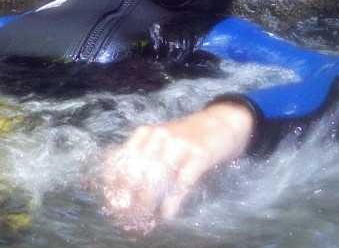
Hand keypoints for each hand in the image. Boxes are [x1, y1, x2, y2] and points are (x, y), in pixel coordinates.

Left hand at [102, 101, 253, 228]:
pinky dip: (173, 202)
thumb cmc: (188, 136)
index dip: (115, 185)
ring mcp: (180, 144)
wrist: (222, 121)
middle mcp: (160, 136)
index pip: (122, 160)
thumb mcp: (161, 140)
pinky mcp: (199, 155)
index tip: (115, 203)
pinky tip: (169, 213)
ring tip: (150, 216)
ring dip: (150, 201)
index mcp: (146, 133)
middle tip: (134, 215)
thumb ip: (142, 156)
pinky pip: (182, 182)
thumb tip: (121, 189)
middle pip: (137, 172)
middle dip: (132, 197)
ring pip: (157, 177)